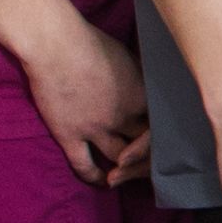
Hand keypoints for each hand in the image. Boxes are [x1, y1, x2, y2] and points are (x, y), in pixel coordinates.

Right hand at [23, 16, 152, 188]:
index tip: (167, 146)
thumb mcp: (128, 57)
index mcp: (142, 97)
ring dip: (126, 172)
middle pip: (147, 148)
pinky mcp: (69, 135)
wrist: (54, 44)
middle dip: (150, 160)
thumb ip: (141, 78)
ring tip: (126, 175)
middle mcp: (124, 116)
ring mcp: (97, 128)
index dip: (167, 140)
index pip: (164, 128)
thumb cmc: (90, 42)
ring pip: (121, 162)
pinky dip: (95, 177)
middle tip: (149, 167)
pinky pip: (85, 166)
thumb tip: (151, 86)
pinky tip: (101, 181)